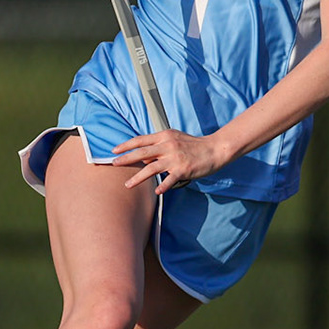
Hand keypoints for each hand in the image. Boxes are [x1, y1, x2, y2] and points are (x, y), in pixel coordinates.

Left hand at [113, 129, 228, 192]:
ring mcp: (175, 158)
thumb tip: (142, 157)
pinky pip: (169, 180)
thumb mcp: (174, 139)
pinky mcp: (183, 169)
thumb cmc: (193, 145)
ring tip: (127, 185)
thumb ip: (158, 146)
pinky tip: (156, 192)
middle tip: (114, 164)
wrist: (214, 149)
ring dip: (138, 177)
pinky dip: (162, 186)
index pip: (141, 140)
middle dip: (126, 159)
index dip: (126, 145)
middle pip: (142, 153)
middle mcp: (168, 146)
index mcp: (164, 136)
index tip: (114, 150)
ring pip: (151, 168)